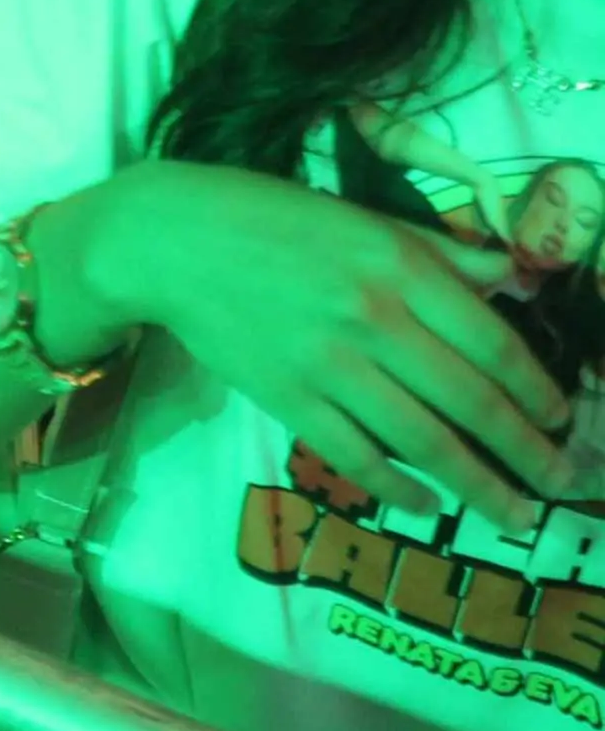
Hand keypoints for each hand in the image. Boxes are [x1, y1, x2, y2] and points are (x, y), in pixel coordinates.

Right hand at [83, 162, 570, 529]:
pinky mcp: (286, 398)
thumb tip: (516, 276)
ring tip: (515, 514)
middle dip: (527, 452)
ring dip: (479, 485)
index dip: (537, 391)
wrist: (166, 240)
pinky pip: (356, 456)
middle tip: (563, 486)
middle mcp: (373, 319)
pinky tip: (427, 504)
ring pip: (423, 441)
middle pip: (471, 402)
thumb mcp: (361, 216)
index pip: (492, 344)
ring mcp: (328, 365)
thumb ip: (440, 252)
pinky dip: (397, 488)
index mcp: (397, 266)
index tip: (564, 421)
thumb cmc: (267, 217)